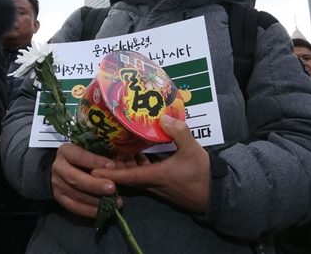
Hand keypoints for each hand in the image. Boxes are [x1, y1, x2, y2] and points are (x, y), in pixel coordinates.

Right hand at [52, 143, 118, 218]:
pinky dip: (90, 211)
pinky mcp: (59, 198)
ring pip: (77, 195)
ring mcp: (57, 184)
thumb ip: (98, 157)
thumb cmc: (82, 158)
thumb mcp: (88, 150)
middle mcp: (58, 167)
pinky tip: (104, 210)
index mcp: (66, 151)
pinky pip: (75, 207)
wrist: (63, 169)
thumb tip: (114, 167)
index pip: (79, 156)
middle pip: (75, 179)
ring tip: (114, 201)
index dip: (95, 162)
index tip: (112, 166)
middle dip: (95, 185)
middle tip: (112, 189)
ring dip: (96, 200)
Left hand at [92, 114, 210, 213]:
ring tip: (114, 149)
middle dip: (112, 166)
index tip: (93, 170)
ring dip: (124, 165)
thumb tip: (163, 116)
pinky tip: (136, 154)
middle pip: (126, 176)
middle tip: (99, 153)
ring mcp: (157, 186)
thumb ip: (179, 132)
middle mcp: (152, 184)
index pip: (128, 176)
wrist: (217, 194)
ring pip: (135, 176)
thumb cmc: (203, 173)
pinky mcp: (163, 185)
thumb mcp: (193, 149)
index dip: (109, 173)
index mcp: (156, 176)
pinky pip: (144, 176)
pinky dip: (137, 166)